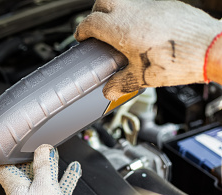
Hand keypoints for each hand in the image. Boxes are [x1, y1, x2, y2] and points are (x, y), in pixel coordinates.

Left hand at [0, 145, 81, 194]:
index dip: (0, 155)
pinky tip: (73, 170)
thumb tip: (43, 149)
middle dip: (27, 156)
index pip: (1, 168)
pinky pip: (57, 190)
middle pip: (23, 171)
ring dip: (48, 165)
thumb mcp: (44, 186)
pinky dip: (64, 179)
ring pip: (42, 179)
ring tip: (54, 151)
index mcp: (14, 189)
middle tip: (30, 144)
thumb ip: (43, 166)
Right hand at [75, 0, 221, 100]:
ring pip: (123, 1)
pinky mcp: (166, 4)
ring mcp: (150, 5)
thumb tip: (110, 90)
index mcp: (120, 28)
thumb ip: (120, 84)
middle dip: (96, 14)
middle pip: (102, 2)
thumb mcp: (141, 79)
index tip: (82, 37)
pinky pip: (143, 5)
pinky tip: (143, 31)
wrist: (209, 48)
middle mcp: (132, 11)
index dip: (82, 31)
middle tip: (97, 29)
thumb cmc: (178, 60)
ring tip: (119, 31)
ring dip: (116, 12)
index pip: (90, 23)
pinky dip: (137, 15)